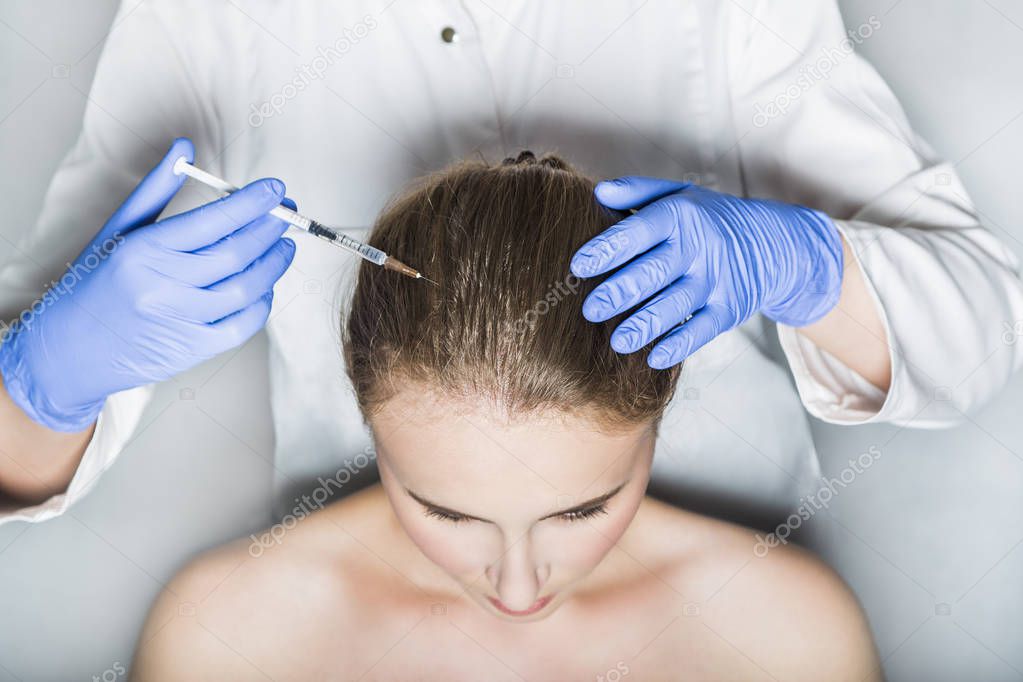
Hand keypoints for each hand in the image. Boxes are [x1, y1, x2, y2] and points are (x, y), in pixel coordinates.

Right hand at [0, 138, 296, 430]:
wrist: (67, 351)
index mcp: (143, 251)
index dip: (253, 203)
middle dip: (270, 229)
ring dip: (274, 264)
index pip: (213, 221)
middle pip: (237, 253)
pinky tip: (265, 285)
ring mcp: (180, 321)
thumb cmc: (93, 285)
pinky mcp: (192, 350)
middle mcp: (162, 286)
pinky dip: (262, 303)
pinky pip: (243, 325)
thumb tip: (185, 146)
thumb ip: (155, 189)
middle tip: (287, 214)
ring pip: (247, 289)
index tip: (276, 190)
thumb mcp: (117, 231)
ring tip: (284, 246)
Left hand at [570, 177, 843, 368]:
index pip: (639, 230)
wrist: (773, 241)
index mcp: (680, 216)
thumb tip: (598, 193)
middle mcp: (698, 248)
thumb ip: (638, 192)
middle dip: (620, 292)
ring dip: (645, 325)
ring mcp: (715, 281)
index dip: (608, 248)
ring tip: (617, 341)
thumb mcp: (679, 194)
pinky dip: (679, 345)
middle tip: (590, 309)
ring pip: (675, 305)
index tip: (579, 265)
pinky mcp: (729, 310)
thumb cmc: (709, 218)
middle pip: (654, 272)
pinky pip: (701, 330)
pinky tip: (654, 358)